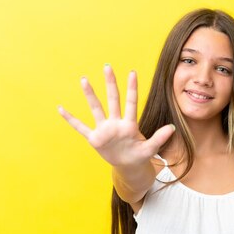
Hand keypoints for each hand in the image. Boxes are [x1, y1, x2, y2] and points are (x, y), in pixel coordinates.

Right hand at [57, 65, 174, 167]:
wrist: (129, 166)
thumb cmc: (140, 155)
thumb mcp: (151, 149)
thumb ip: (160, 138)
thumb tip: (173, 128)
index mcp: (130, 124)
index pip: (131, 103)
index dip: (132, 88)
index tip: (132, 72)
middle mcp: (116, 123)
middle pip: (113, 100)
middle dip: (110, 84)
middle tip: (107, 67)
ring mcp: (104, 129)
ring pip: (96, 108)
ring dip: (90, 95)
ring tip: (84, 79)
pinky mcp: (95, 138)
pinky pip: (80, 127)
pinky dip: (71, 119)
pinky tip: (61, 109)